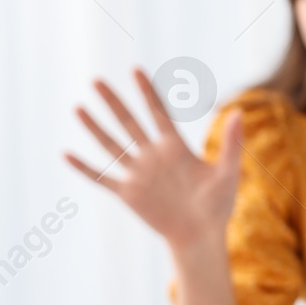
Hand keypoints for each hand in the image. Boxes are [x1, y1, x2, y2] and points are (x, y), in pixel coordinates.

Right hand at [63, 67, 241, 250]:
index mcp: (176, 148)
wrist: (201, 236)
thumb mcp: (227, 171)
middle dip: (113, 102)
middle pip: (129, 123)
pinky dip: (84, 167)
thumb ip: (231, 142)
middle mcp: (153, 156)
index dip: (147, 92)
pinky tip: (65, 153)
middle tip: (97, 80)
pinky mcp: (128, 193)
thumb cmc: (218, 205)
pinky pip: (102, 177)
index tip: (135, 68)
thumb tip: (239, 111)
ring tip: (78, 107)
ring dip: (94, 127)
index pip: (158, 113)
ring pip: (111, 145)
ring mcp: (138, 173)